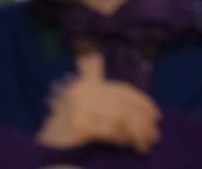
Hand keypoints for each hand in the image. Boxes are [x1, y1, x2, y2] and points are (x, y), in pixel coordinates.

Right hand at [37, 50, 161, 153]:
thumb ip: (91, 78)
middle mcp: (81, 92)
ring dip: (137, 132)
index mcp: (86, 85)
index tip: (156, 114)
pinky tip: (129, 144)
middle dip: (143, 120)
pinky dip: (123, 138)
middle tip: (155, 135)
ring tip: (146, 143)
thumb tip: (96, 58)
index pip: (121, 89)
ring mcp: (78, 108)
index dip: (141, 100)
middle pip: (123, 105)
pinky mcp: (78, 125)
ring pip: (120, 118)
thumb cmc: (69, 125)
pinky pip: (110, 131)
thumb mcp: (83, 102)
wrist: (45, 144)